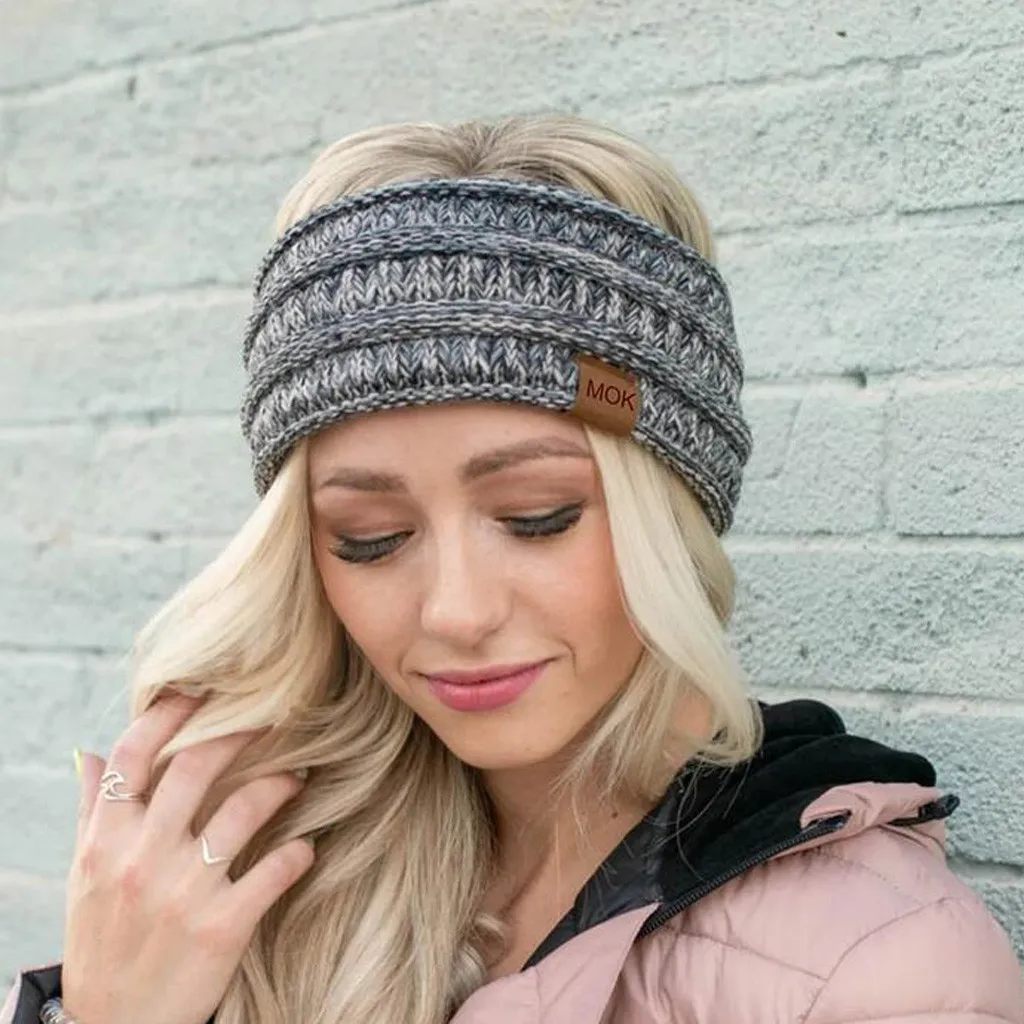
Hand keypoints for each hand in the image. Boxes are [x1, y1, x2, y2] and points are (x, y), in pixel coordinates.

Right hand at [63, 694, 313, 1023]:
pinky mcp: (223, 925)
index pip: (132, 754)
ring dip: (280, 783)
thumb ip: (91, 810)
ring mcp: (183, 891)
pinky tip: (306, 845)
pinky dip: (298, 851)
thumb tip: (87, 754)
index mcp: (104, 840)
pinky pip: (276, 869)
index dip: (168, 712)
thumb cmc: (102, 941)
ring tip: (297, 776)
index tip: (201, 690)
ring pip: (245, 808)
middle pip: (195, 766)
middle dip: (237, 732)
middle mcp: (141, 858)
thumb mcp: (84, 875)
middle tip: (270, 718)